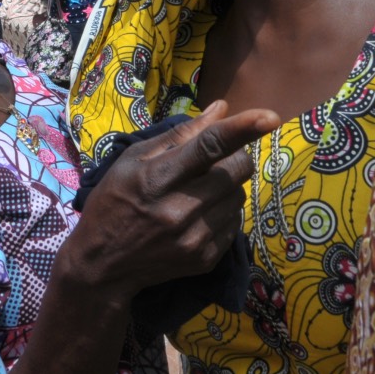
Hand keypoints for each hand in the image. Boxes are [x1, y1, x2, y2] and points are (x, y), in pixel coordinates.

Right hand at [61, 100, 280, 295]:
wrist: (104, 265)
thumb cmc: (114, 202)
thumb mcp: (133, 160)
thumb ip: (180, 134)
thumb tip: (221, 108)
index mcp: (157, 179)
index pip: (209, 147)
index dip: (242, 128)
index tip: (270, 117)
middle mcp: (180, 210)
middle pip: (237, 169)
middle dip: (233, 156)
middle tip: (211, 162)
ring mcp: (195, 238)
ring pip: (240, 195)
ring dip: (227, 185)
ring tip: (198, 191)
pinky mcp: (206, 259)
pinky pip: (235, 222)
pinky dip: (223, 211)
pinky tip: (198, 214)